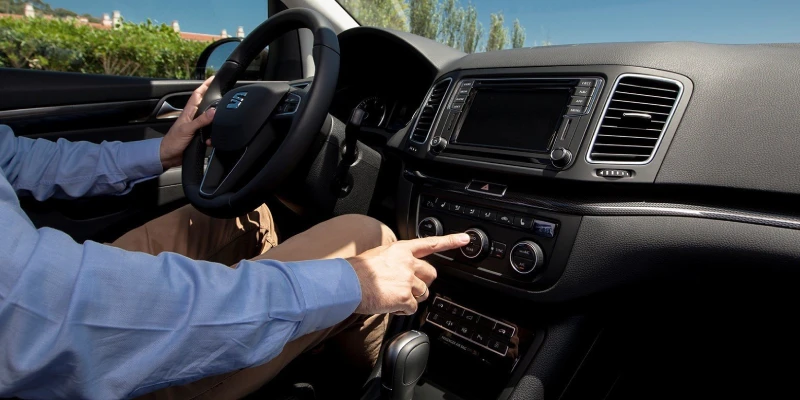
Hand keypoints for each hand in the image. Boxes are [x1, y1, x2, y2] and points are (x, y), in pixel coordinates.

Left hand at [159, 77, 215, 168]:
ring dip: (216, 121)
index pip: (197, 95)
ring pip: (209, 119)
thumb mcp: (187, 129)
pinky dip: (213, 135)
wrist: (168, 156)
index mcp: (188, 113)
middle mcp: (193, 118)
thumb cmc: (173, 142)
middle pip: (206, 105)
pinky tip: (213, 139)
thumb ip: (200, 121)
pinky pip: (209, 133)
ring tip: (223, 119)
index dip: (204, 86)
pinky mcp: (198, 136)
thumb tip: (213, 111)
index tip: (212, 78)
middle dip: (214, 100)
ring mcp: (196, 127)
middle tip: (225, 95)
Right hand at [346, 233, 470, 314]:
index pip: (430, 243)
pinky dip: (401, 310)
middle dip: (423, 282)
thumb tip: (399, 268)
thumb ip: (395, 259)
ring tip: (391, 296)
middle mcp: (408, 263)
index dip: (451, 241)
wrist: (346, 283)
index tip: (465, 239)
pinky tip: (389, 305)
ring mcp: (408, 280)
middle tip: (407, 287)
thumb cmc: (356, 271)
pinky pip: (411, 308)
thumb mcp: (378, 255)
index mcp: (401, 250)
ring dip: (410, 298)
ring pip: (422, 293)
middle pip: (430, 274)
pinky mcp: (404, 297)